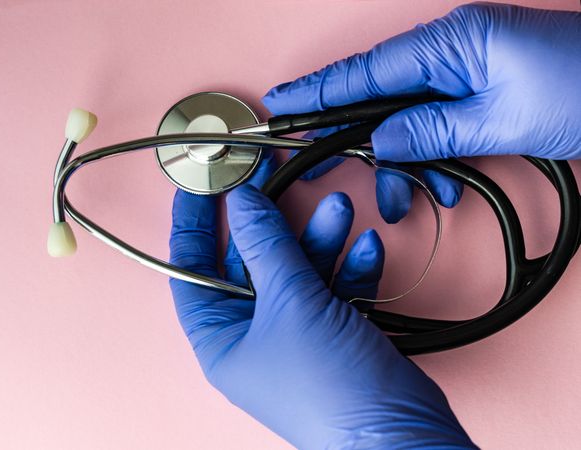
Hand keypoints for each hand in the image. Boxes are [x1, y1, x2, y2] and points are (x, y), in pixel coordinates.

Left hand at [169, 153, 474, 447]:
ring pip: (299, 272)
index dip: (195, 224)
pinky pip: (334, 289)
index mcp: (221, 339)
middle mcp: (254, 337)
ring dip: (320, 240)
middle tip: (279, 177)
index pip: (193, 270)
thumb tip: (243, 202)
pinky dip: (350, 267)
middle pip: (252, 264)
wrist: (399, 434)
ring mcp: (297, 335)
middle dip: (274, 225)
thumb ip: (266, 246)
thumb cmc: (328, 388)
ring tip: (340, 210)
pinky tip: (367, 247)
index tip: (204, 185)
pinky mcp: (336, 333)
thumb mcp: (290, 304)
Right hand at [262, 2, 580, 222]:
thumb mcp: (501, 120)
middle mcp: (452, 53)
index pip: (365, 71)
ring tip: (411, 196)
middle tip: (325, 167)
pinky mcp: (482, 92)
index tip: (281, 104)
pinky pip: (439, 124)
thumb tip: (381, 141)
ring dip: (406, 161)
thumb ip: (431, 130)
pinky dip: (435, 156)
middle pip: (380, 98)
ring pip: (409, 119)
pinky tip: (444, 184)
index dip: (318, 91)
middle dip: (357, 139)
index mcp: (450, 44)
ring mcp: (467, 72)